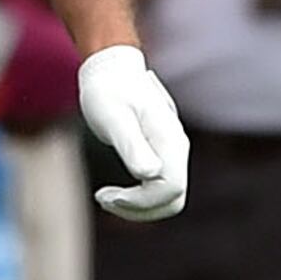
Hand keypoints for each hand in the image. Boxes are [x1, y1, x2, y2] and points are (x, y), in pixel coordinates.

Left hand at [76, 45, 188, 219]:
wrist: (111, 70)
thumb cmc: (108, 91)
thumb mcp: (114, 118)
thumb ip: (133, 145)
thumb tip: (151, 174)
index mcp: (169, 140)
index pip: (171, 188)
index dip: (140, 202)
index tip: (105, 195)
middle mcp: (177, 148)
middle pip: (173, 199)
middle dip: (139, 209)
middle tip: (103, 198)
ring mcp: (172, 152)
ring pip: (168, 199)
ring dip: (138, 207)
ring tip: (105, 197)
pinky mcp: (162, 156)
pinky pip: (160, 190)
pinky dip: (139, 199)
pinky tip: (114, 192)